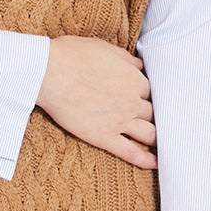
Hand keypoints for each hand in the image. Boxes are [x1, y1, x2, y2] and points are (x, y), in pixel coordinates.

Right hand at [35, 35, 156, 168]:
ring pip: (150, 134)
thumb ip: (125, 58)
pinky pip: (131, 152)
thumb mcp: (103, 47)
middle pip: (154, 113)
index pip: (151, 92)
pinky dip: (146, 159)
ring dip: (156, 138)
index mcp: (134, 79)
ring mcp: (120, 121)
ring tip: (160, 143)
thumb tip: (139, 64)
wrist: (49, 73)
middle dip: (155, 117)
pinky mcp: (104, 137)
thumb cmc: (72, 55)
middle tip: (154, 122)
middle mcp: (132, 101)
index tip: (144, 100)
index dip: (147, 96)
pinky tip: (156, 163)